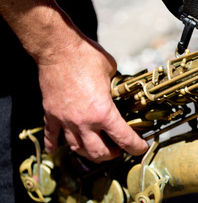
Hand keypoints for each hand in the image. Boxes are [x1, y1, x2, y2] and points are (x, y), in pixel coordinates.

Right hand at [38, 36, 148, 161]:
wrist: (57, 48)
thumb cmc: (86, 56)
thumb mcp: (112, 72)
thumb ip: (116, 87)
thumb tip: (119, 89)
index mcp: (104, 112)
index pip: (124, 139)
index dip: (136, 147)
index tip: (140, 148)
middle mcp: (85, 121)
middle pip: (99, 152)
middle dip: (111, 154)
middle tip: (117, 149)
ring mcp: (66, 120)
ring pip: (77, 148)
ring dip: (88, 153)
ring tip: (96, 148)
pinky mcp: (51, 114)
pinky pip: (51, 135)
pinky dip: (54, 145)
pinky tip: (56, 150)